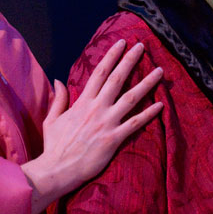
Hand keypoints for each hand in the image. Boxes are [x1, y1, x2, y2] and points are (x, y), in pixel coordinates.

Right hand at [21, 39, 162, 213]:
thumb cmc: (54, 146)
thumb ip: (59, 99)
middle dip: (130, 60)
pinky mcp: (114, 139)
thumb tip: (58, 80)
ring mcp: (106, 123)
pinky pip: (135, 123)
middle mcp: (96, 108)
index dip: (111, 56)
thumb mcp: (51, 119)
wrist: (57, 169)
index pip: (99, 73)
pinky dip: (149, 114)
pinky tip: (161, 105)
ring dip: (147, 83)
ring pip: (131, 98)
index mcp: (82, 102)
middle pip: (117, 79)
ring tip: (159, 71)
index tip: (121, 43)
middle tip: (142, 46)